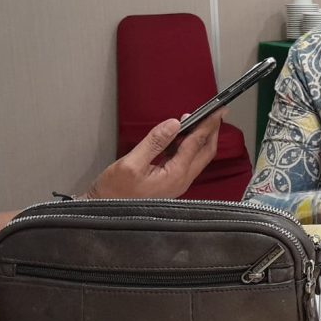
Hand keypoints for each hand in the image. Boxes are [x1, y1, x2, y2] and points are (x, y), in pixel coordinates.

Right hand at [85, 109, 224, 198]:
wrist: (103, 211)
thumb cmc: (114, 192)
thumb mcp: (131, 163)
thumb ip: (154, 142)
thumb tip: (173, 124)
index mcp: (175, 175)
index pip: (197, 144)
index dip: (208, 125)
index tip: (218, 110)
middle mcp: (182, 180)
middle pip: (205, 152)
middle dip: (211, 131)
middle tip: (215, 113)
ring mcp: (177, 183)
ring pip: (197, 157)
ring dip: (200, 138)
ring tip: (198, 120)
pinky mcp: (171, 183)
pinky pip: (186, 161)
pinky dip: (188, 146)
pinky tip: (181, 136)